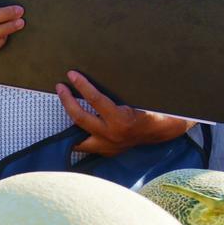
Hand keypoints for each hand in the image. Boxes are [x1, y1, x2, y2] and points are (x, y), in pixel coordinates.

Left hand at [56, 71, 193, 154]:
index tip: (72, 75)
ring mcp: (108, 146)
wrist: (163, 131)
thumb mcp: (139, 98)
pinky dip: (75, 135)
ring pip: (77, 136)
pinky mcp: (106, 152)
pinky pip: (84, 145)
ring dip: (67, 120)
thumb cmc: (153, 110)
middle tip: (60, 86)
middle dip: (66, 101)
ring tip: (60, 104)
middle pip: (79, 117)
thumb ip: (118, 91)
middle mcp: (112, 135)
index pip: (95, 100)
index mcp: (122, 120)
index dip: (82, 85)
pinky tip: (67, 124)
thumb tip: (98, 72)